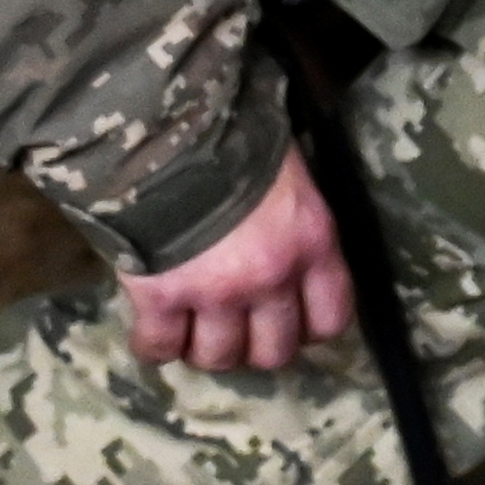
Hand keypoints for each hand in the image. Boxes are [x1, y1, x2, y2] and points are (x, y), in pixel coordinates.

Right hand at [118, 145, 352, 370]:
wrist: (171, 126)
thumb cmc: (238, 133)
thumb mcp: (289, 174)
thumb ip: (292, 218)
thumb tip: (284, 233)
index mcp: (312, 243)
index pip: (330, 318)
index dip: (308, 329)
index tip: (291, 320)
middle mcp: (271, 278)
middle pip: (274, 352)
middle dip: (255, 346)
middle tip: (238, 328)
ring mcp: (216, 293)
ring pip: (219, 357)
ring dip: (206, 348)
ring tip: (193, 328)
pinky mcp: (162, 297)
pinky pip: (159, 347)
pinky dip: (155, 345)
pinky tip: (154, 329)